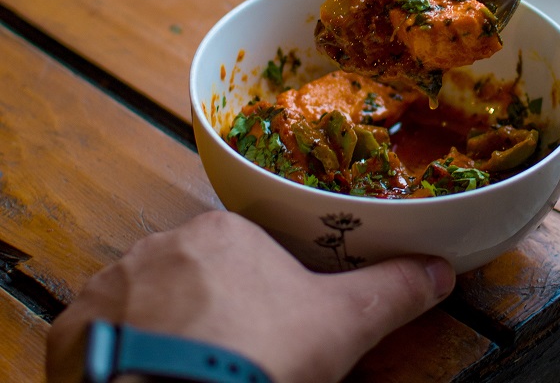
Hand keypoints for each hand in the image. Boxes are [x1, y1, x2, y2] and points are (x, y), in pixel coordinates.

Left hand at [46, 210, 455, 382]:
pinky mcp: (75, 326)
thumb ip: (394, 289)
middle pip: (192, 277)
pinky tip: (148, 379)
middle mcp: (161, 246)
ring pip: (145, 302)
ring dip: (163, 332)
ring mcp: (112, 285)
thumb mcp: (343, 322)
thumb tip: (442, 270)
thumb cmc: (266, 352)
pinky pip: (100, 330)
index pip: (243, 254)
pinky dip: (119, 352)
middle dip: (210, 313)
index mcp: (225, 234)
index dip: (258, 296)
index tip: (266, 329)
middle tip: (232, 357)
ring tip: (190, 374)